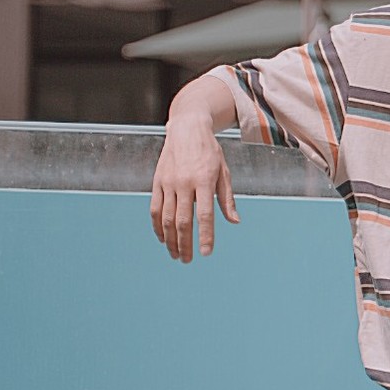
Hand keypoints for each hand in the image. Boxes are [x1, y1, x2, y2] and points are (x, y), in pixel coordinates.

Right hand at [151, 115, 239, 261]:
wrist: (187, 128)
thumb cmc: (209, 152)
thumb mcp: (223, 172)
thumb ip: (226, 198)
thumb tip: (234, 221)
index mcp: (204, 180)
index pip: (204, 215)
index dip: (205, 236)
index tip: (206, 253)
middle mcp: (184, 182)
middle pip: (182, 221)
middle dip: (185, 244)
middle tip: (187, 260)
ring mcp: (168, 183)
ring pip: (166, 219)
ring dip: (171, 240)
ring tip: (176, 254)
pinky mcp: (157, 182)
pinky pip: (155, 209)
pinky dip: (157, 227)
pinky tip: (163, 239)